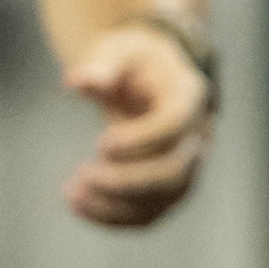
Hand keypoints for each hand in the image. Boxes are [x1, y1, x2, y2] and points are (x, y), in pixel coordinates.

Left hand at [61, 19, 213, 228]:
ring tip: (72, 192)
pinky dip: (113, 217)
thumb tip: (79, 80)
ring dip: (117, 204)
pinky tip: (77, 206)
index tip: (100, 144)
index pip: (177, 124)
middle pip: (176, 172)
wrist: (148, 80)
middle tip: (82, 174)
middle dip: (128, 181)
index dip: (142, 140)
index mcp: (189, 95)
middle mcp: (197, 136)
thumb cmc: (132, 63)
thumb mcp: (117, 50)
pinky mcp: (168, 189)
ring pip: (164, 200)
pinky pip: (149, 214)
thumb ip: (101, 64)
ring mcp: (187, 167)